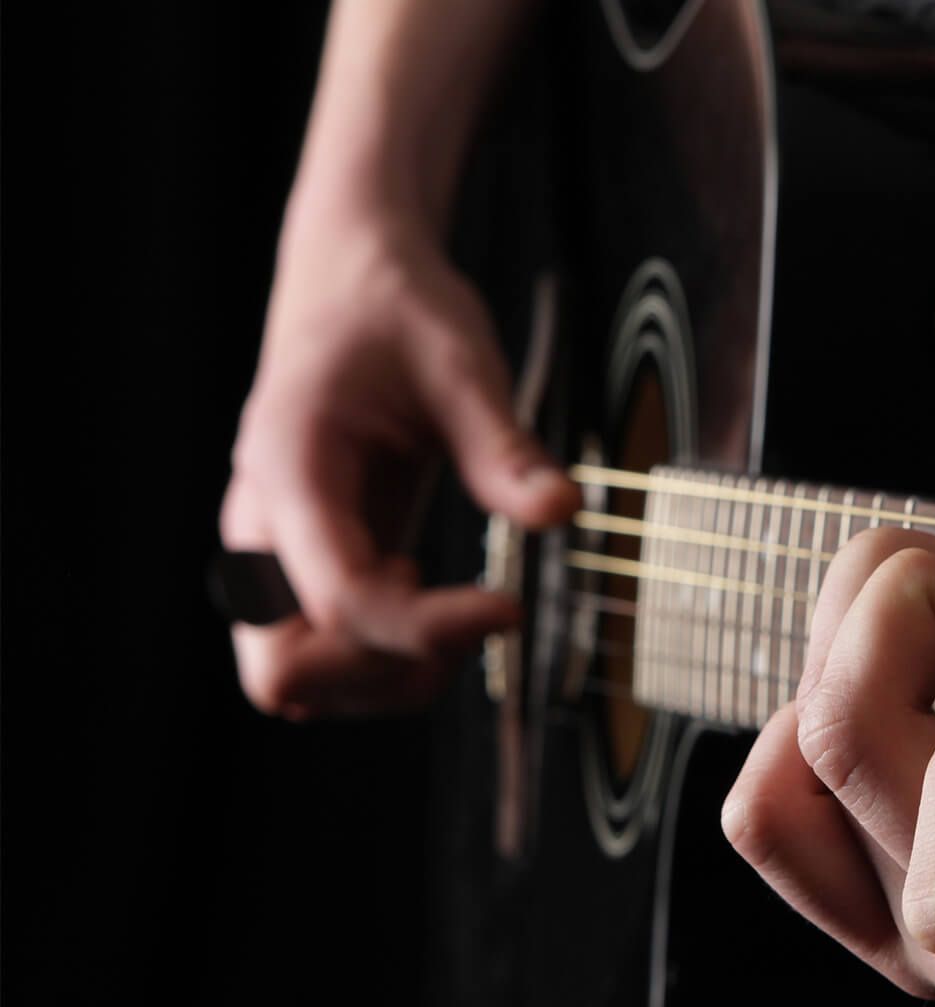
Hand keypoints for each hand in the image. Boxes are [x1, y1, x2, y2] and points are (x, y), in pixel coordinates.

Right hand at [220, 207, 576, 717]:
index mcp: (291, 468)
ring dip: (384, 676)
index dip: (429, 628)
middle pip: (282, 669)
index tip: (510, 605)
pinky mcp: (303, 568)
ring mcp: (274, 554)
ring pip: (292, 680)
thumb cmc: (396, 314)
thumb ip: (503, 445)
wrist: (352, 283)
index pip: (339, 600)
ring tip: (456, 609)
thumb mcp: (462, 364)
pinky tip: (426, 595)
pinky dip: (379, 657)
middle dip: (385, 671)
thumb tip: (558, 511)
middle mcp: (262, 525)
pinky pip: (319, 654)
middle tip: (469, 620)